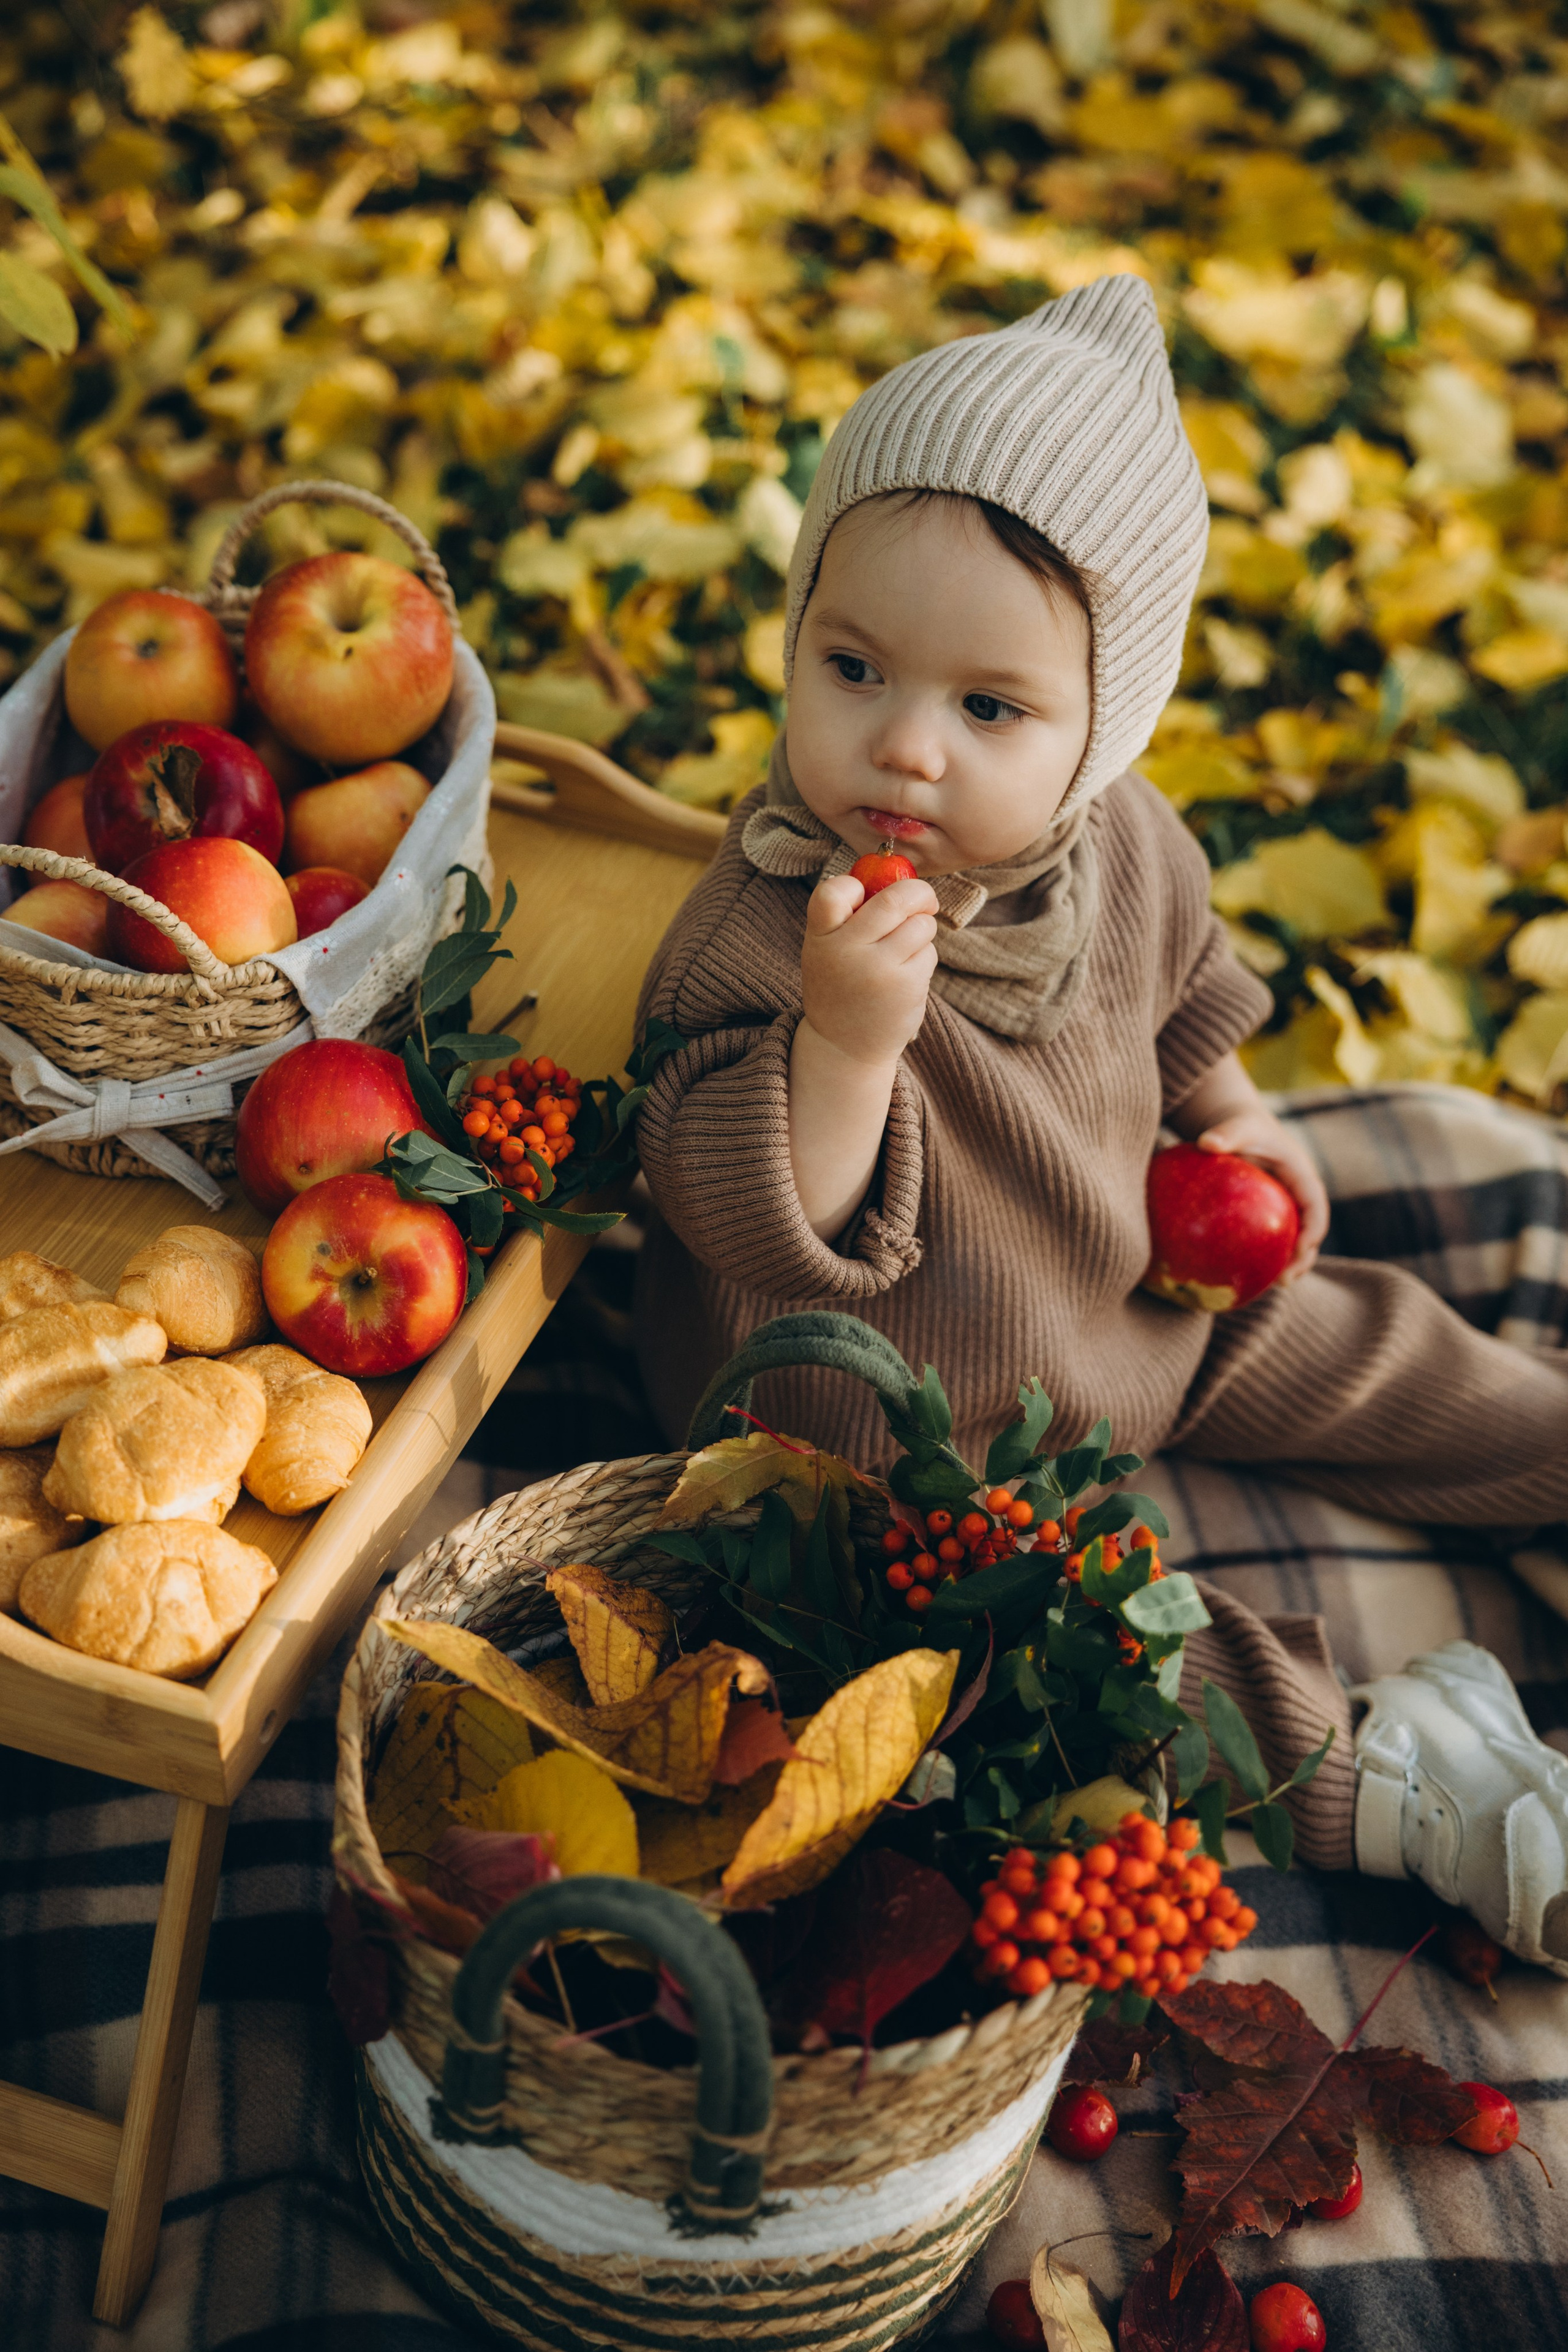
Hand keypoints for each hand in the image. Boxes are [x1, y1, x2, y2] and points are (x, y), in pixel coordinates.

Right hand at [799, 869, 938, 1068]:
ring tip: (901, 952)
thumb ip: (849, 916)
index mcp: (821, 936)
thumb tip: (897, 873)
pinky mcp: (907, 987)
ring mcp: (879, 970)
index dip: (854, 884)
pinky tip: (904, 979)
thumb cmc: (841, 985)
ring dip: (921, 931)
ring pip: (921, 926)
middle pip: (896, 900)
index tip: (861, 893)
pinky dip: (922, 959)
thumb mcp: (828, 949)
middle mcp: (847, 951)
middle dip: (918, 893)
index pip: (834, 891)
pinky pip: (928, 953)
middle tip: (923, 900)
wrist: (844, 1046)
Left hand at [1195, 1109, 1328, 1281]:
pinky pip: (1270, 1240)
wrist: (1239, 1126)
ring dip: (1288, 1265)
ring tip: (1273, 1286)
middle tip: (1285, 1280)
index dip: (1313, 1230)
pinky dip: (1264, 1258)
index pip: (1315, 1206)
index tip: (1301, 1249)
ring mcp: (1285, 1207)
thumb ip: (1227, 1134)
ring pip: (1293, 1241)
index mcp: (1301, 1176)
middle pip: (1309, 1232)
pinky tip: (1244, 1276)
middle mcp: (1298, 1195)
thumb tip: (1206, 1144)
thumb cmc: (1241, 1125)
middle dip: (1303, 1258)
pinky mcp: (1270, 1216)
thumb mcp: (1238, 1126)